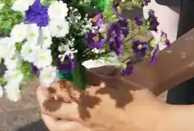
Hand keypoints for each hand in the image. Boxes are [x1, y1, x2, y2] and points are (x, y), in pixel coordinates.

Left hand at [39, 72, 165, 130]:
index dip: (55, 77)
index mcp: (88, 98)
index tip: (52, 69)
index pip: (62, 86)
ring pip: (57, 125)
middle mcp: (82, 115)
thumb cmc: (136, 99)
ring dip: (48, 115)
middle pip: (52, 108)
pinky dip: (61, 125)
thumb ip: (94, 76)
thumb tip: (77, 68)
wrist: (151, 124)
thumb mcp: (115, 82)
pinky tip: (63, 118)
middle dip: (43, 97)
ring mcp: (85, 128)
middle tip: (42, 88)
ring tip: (46, 106)